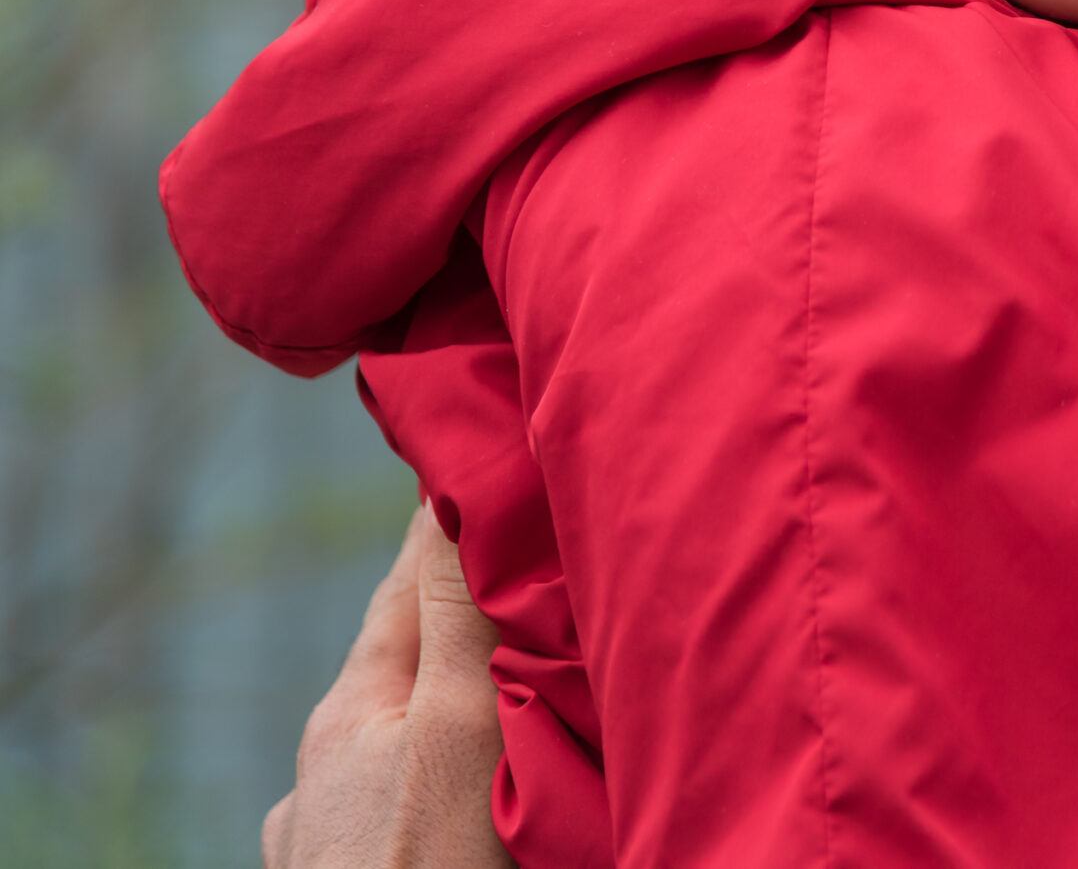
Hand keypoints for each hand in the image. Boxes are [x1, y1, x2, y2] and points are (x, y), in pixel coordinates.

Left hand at [262, 502, 511, 868]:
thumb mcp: (453, 722)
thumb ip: (460, 612)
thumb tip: (458, 482)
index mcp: (352, 709)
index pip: (411, 578)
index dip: (456, 520)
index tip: (498, 459)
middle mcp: (328, 770)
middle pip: (408, 665)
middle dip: (469, 621)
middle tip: (536, 569)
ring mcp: (334, 838)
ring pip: (407, 744)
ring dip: (457, 711)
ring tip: (518, 688)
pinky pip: (411, 809)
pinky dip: (450, 783)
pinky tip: (469, 801)